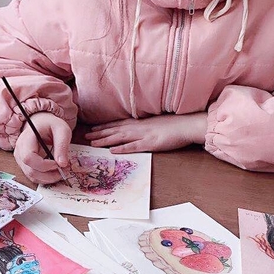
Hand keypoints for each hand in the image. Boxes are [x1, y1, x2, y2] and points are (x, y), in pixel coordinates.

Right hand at [14, 112, 71, 183]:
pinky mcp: (25, 164)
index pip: (29, 158)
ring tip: (61, 171)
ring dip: (48, 178)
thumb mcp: (62, 130)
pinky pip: (33, 176)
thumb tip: (62, 164)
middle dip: (49, 175)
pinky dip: (45, 178)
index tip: (58, 164)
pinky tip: (54, 172)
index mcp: (26, 138)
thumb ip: (62, 145)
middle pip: (30, 170)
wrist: (41, 123)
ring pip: (32, 176)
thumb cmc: (50, 125)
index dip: (44, 165)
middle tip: (64, 170)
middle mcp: (20, 150)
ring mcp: (21, 158)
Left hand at [85, 112, 206, 152]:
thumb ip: (145, 125)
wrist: (188, 124)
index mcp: (140, 122)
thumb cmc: (174, 124)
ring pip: (120, 138)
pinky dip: (122, 148)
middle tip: (86, 137)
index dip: (104, 127)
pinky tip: (112, 151)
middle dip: (100, 134)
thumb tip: (136, 128)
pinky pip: (134, 147)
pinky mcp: (151, 143)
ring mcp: (144, 135)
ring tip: (93, 143)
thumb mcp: (155, 122)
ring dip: (106, 140)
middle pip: (115, 130)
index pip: (118, 124)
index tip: (92, 130)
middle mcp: (138, 127)